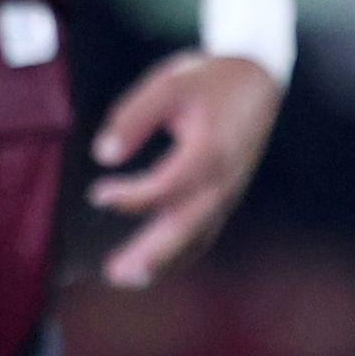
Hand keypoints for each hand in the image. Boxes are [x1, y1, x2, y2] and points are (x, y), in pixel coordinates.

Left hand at [91, 50, 278, 289]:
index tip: (98, 194)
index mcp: (211, 151)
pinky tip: (152, 264)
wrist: (256, 79)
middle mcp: (223, 180)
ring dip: (161, 260)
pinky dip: (178, 252)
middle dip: (151, 253)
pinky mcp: (225, 196)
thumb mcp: (168, 84)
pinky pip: (202, 232)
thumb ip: (133, 117)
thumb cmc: (208, 80)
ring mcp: (227, 192)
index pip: (167, 186)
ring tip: (125, 277)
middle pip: (185, 226)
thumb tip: (103, 155)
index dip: (132, 196)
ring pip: (194, 236)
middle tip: (115, 273)